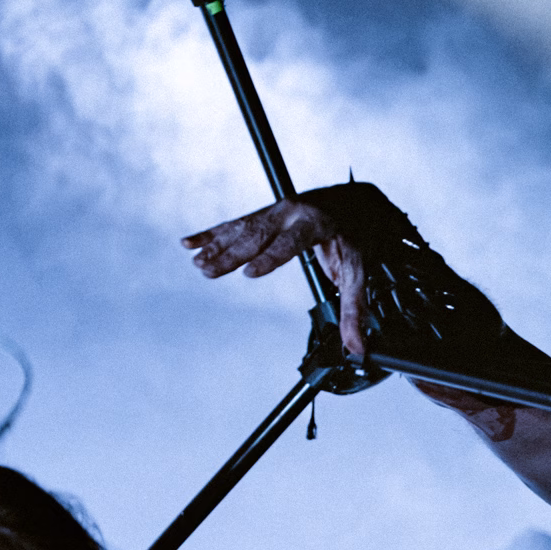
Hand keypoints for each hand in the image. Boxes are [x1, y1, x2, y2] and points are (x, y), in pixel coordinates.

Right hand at [182, 200, 370, 355]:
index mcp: (316, 223)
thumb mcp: (360, 271)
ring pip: (243, 228)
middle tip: (208, 270)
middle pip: (258, 235)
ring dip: (218, 246)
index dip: (270, 258)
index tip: (249, 273)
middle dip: (231, 254)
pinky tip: (191, 242)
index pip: (290, 242)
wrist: (357, 201)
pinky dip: (213, 233)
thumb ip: (355, 309)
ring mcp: (277, 211)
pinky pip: (236, 223)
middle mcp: (293, 212)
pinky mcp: (266, 214)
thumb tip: (357, 347)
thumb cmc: (357, 236)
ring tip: (198, 263)